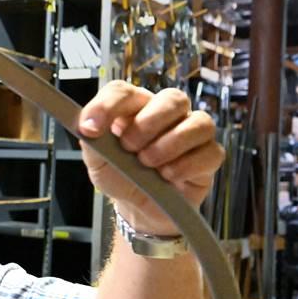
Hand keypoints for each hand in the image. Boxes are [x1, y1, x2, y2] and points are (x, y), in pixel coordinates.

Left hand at [77, 81, 224, 236]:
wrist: (139, 207)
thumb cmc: (121, 176)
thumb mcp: (98, 163)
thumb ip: (92, 143)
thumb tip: (87, 128)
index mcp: (135, 108)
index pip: (123, 91)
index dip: (107, 106)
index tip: (90, 129)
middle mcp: (167, 113)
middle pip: (172, 98)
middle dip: (147, 124)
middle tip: (130, 148)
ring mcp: (191, 132)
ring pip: (198, 122)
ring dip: (169, 145)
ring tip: (149, 165)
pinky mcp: (209, 156)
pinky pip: (210, 151)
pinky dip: (186, 165)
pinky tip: (168, 176)